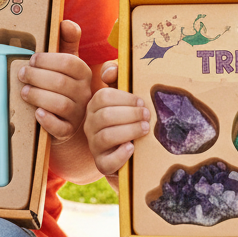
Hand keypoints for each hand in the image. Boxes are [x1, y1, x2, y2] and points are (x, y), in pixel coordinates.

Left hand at [17, 20, 92, 141]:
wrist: (70, 121)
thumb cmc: (64, 86)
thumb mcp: (68, 64)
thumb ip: (67, 43)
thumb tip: (67, 22)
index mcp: (83, 74)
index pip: (70, 63)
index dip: (48, 60)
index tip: (32, 59)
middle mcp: (84, 93)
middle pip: (62, 82)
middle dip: (37, 77)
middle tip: (22, 74)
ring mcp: (77, 114)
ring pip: (60, 104)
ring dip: (38, 96)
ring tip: (24, 92)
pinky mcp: (68, 132)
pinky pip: (60, 127)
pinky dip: (47, 119)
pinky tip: (37, 113)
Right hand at [83, 60, 150, 176]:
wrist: (132, 153)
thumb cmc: (130, 118)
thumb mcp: (125, 96)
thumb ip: (118, 77)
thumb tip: (109, 71)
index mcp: (94, 106)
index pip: (103, 97)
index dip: (125, 98)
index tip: (141, 102)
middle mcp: (90, 125)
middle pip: (105, 116)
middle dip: (130, 114)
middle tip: (146, 115)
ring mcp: (95, 146)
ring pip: (106, 136)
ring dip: (129, 131)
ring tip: (145, 129)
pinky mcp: (102, 164)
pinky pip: (107, 161)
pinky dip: (121, 154)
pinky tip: (132, 147)